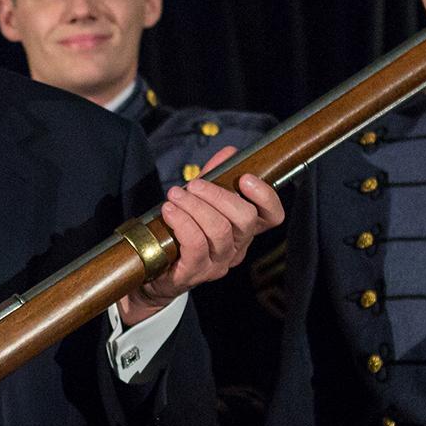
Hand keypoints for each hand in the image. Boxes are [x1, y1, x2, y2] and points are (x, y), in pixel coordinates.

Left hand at [118, 148, 284, 325]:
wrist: (152, 269)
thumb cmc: (179, 232)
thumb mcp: (199, 201)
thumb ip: (215, 177)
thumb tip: (229, 153)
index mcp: (243, 230)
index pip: (273, 216)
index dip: (266, 196)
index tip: (245, 178)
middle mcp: (236, 248)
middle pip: (245, 219)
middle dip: (218, 195)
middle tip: (194, 185)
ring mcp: (217, 263)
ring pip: (219, 229)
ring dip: (195, 206)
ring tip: (175, 195)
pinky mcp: (195, 272)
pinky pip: (195, 243)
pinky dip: (182, 222)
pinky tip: (169, 211)